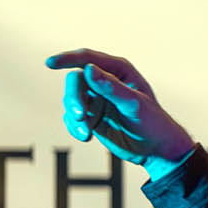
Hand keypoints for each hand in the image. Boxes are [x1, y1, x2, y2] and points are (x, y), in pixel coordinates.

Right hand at [47, 48, 197, 180]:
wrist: (158, 150)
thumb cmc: (154, 123)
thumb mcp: (135, 104)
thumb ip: (112, 87)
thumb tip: (88, 69)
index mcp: (119, 70)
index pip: (88, 58)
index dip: (68, 59)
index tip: (50, 64)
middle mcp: (105, 81)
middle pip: (75, 81)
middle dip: (73, 98)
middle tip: (79, 115)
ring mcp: (97, 99)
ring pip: (71, 100)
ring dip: (74, 116)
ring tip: (86, 133)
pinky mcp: (92, 117)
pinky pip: (72, 118)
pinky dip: (74, 127)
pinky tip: (86, 137)